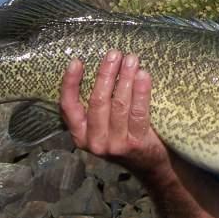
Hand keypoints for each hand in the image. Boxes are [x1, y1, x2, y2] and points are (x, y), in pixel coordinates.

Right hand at [60, 50, 169, 174]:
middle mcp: (94, 141)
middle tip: (114, 53)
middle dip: (106, 74)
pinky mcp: (136, 144)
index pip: (68, 107)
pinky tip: (143, 75)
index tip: (77, 62)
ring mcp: (115, 145)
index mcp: (80, 134)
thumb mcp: (103, 125)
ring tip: (131, 59)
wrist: (150, 164)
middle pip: (98, 101)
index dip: (70, 83)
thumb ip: (98, 104)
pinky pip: (138, 112)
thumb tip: (103, 66)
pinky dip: (141, 91)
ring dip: (125, 78)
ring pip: (119, 105)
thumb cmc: (124, 135)